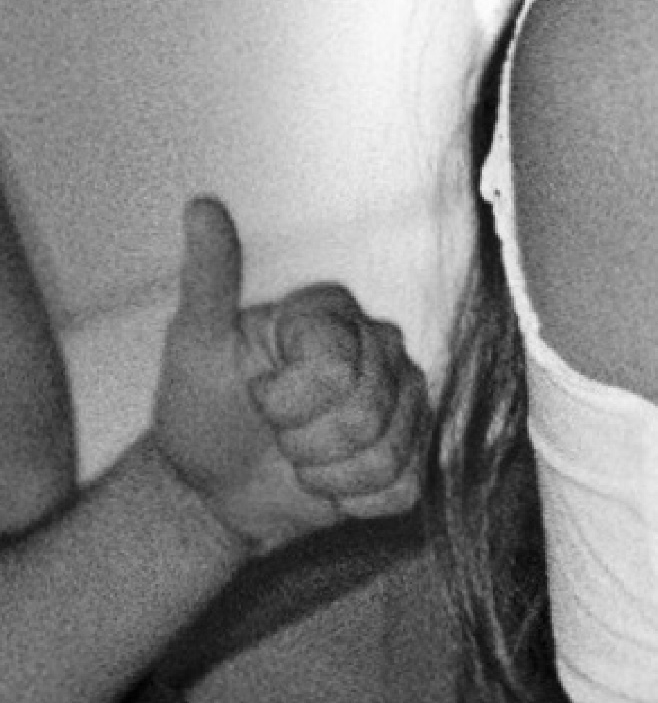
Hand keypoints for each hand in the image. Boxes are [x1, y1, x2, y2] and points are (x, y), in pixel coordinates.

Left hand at [148, 201, 425, 549]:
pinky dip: (352, 498)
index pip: (336, 367)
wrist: (211, 486)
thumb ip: (210, 276)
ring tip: (298, 459)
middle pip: (365, 413)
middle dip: (305, 440)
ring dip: (325, 473)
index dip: (287, 399)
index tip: (257, 396)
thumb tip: (202, 204)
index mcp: (334, 314)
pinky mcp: (417, 454)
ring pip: (386, 454)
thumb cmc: (200, 410)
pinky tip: (328, 482)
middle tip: (276, 434)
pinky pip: (401, 488)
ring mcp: (408, 400)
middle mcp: (383, 347)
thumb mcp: (194, 345)